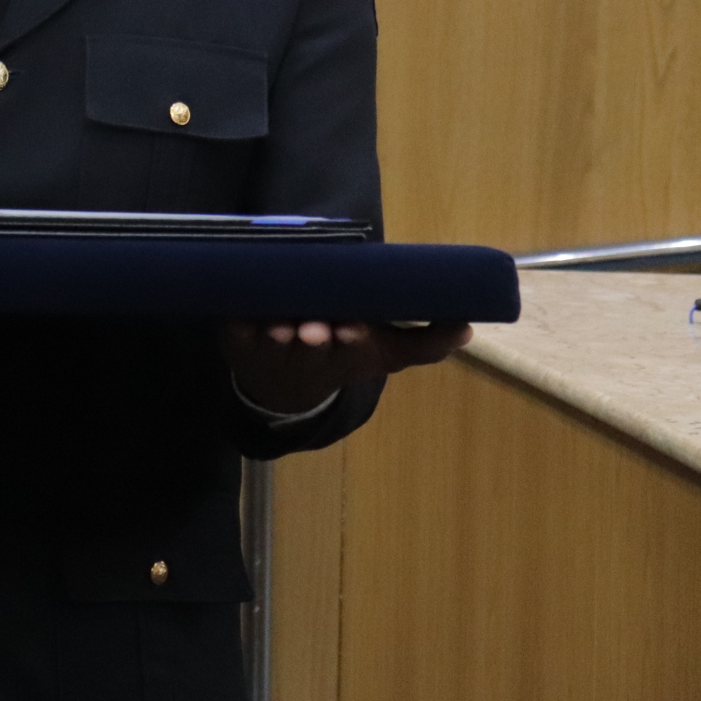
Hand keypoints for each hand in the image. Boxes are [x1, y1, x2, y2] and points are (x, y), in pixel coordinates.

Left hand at [220, 317, 473, 416]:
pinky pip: (232, 332)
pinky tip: (243, 314)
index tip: (354, 330)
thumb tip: (468, 327)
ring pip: (271, 344)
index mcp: (342, 354)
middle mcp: (305, 355)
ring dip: (277, 336)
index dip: (351, 340)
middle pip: (310, 347)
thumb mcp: (383, 351)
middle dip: (315, 338)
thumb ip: (424, 341)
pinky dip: (237, 326)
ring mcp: (267, 348)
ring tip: (283, 326)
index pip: (349, 348)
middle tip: (319, 329)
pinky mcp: (235, 338)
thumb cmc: (339, 356)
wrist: (284, 386)